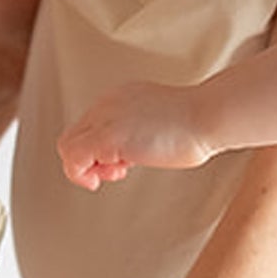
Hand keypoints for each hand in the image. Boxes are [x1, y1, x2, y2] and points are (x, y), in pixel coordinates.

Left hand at [58, 81, 212, 189]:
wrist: (207, 116)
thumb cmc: (197, 124)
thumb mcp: (160, 122)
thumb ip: (141, 132)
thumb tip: (136, 152)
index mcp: (121, 97)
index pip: (92, 125)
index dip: (99, 149)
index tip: (120, 163)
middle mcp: (108, 104)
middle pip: (77, 134)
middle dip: (89, 159)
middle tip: (112, 173)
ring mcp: (106, 118)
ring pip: (69, 146)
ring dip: (83, 168)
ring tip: (108, 176)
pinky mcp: (107, 137)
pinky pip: (74, 157)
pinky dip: (80, 173)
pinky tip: (100, 180)